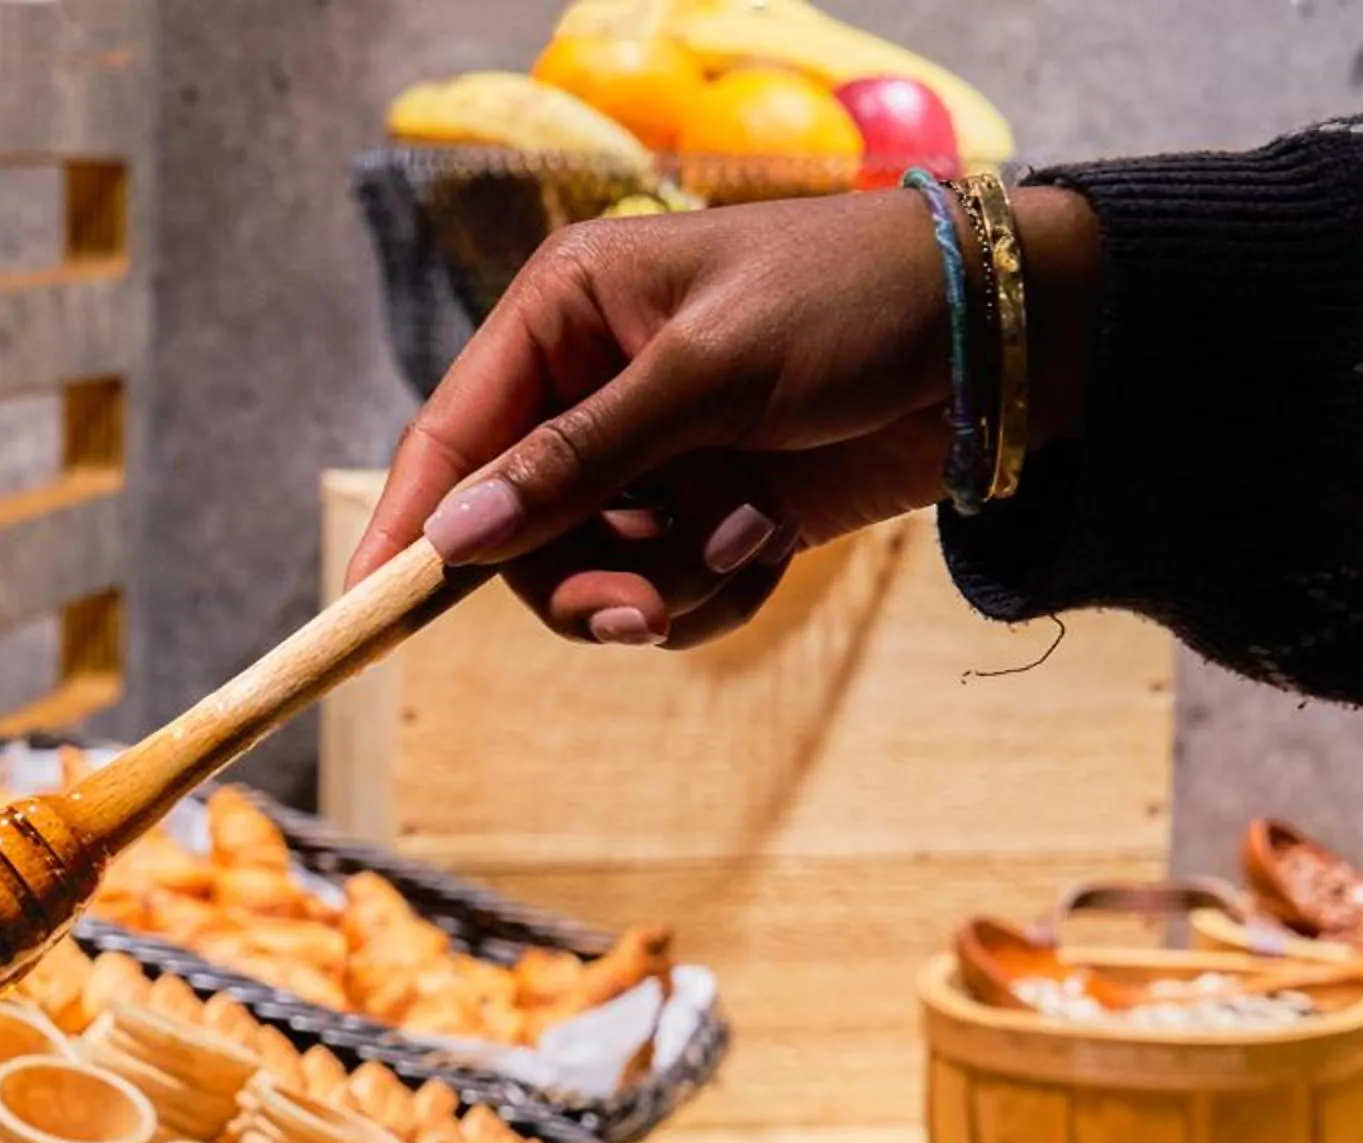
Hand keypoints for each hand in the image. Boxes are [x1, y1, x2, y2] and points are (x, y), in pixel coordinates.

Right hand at [347, 186, 1098, 647]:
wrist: (1001, 343)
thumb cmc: (852, 306)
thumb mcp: (707, 375)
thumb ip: (577, 461)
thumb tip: (456, 536)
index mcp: (565, 315)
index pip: (450, 436)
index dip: (406, 529)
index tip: (361, 614)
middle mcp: (592, 387)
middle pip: (515, 532)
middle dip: (574, 581)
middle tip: (634, 616)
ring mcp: (653, 457)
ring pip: (592, 574)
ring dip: (661, 586)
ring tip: (739, 546)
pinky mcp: (710, 511)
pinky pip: (666, 591)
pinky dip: (715, 587)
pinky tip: (771, 538)